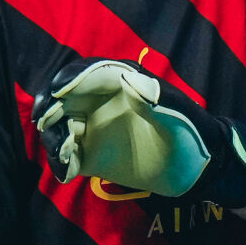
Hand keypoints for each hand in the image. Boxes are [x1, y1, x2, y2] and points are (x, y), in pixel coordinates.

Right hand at [31, 59, 245, 207]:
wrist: (199, 168)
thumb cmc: (193, 133)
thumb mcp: (179, 114)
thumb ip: (156, 97)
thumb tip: (128, 77)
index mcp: (122, 82)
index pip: (88, 72)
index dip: (69, 79)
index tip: (57, 94)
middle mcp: (102, 101)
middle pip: (63, 97)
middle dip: (50, 107)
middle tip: (46, 124)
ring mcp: (95, 128)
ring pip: (59, 125)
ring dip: (53, 137)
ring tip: (66, 155)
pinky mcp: (92, 155)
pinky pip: (66, 154)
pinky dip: (60, 161)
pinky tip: (68, 172)